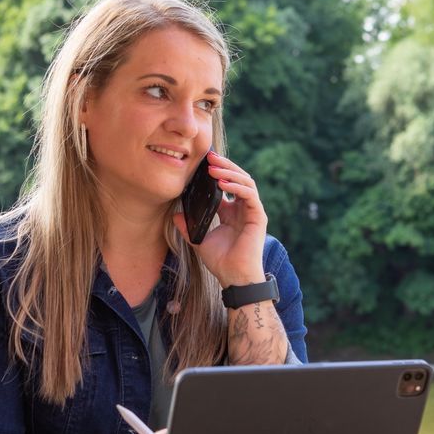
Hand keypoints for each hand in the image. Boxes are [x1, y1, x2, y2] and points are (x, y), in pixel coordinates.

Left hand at [173, 151, 266, 286]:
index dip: (216, 172)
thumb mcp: (199, 241)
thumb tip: (175, 215)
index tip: (201, 163)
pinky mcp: (258, 217)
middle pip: (238, 178)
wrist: (234, 277)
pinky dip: (236, 187)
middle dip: (224, 165)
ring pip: (246, 182)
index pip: (226, 185)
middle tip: (209, 156)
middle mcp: (243, 209)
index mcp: (231, 212)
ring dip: (230, 172)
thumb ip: (188, 228)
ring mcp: (252, 212)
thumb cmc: (221, 262)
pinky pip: (249, 195)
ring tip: (213, 167)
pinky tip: (222, 183)